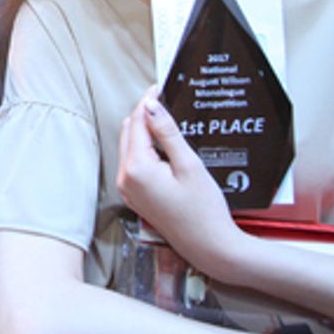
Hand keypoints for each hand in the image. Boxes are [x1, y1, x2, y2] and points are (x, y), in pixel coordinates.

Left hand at [115, 89, 244, 277]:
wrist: (208, 246)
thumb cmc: (203, 210)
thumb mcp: (189, 164)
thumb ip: (167, 133)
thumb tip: (151, 106)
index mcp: (136, 169)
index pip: (136, 122)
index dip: (148, 102)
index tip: (161, 87)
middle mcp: (125, 179)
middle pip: (129, 132)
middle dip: (144, 115)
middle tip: (166, 101)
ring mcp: (128, 189)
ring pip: (130, 147)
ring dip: (144, 132)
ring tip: (169, 121)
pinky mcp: (135, 196)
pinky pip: (134, 163)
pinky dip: (145, 150)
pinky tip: (165, 146)